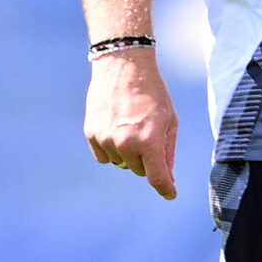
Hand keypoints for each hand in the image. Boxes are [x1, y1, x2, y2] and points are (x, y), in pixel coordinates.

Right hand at [85, 48, 178, 198]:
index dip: (166, 189)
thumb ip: (168, 151)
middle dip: (147, 160)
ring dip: (128, 154)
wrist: (123, 67)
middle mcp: (126, 144)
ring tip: (131, 127)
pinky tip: (117, 128)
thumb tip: (167, 176)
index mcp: (149, 141)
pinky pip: (104, 156)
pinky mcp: (92, 134)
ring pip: (121, 164)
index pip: (157, 177)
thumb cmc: (153, 93)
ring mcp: (106, 140)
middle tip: (149, 135)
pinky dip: (112, 149)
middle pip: (139, 171)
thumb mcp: (169, 120)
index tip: (170, 194)